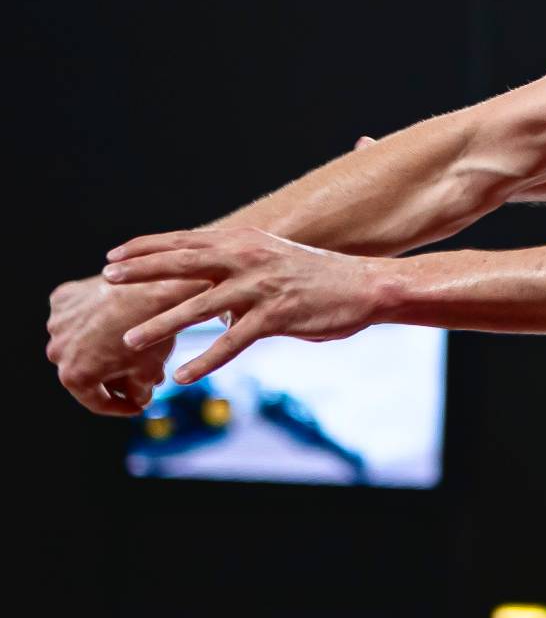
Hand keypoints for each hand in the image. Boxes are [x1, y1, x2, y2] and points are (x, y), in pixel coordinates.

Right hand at [47, 274, 181, 415]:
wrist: (150, 286)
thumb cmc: (151, 331)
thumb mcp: (150, 371)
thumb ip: (139, 393)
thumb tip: (138, 399)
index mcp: (74, 375)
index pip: (96, 402)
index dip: (121, 408)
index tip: (137, 407)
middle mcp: (57, 351)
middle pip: (85, 372)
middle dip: (112, 378)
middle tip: (137, 378)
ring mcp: (56, 323)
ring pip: (78, 342)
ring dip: (98, 348)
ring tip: (128, 349)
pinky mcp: (61, 298)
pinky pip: (74, 316)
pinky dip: (89, 321)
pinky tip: (113, 322)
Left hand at [102, 228, 386, 383]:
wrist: (367, 285)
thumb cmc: (320, 278)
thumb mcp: (274, 263)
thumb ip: (239, 276)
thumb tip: (212, 302)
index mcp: (246, 241)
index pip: (186, 241)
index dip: (147, 248)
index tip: (114, 256)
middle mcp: (249, 257)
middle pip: (183, 263)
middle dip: (142, 272)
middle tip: (107, 280)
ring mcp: (262, 286)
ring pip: (199, 307)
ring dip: (161, 326)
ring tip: (130, 342)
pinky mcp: (277, 316)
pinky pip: (233, 342)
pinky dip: (207, 361)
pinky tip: (184, 377)